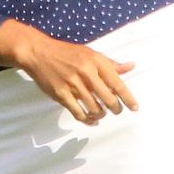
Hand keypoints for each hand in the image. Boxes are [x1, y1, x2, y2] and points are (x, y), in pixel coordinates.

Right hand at [0, 18, 138, 125]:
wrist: (39, 52)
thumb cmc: (67, 52)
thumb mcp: (91, 53)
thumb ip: (111, 64)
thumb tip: (131, 66)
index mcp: (96, 61)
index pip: (117, 83)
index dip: (127, 97)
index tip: (135, 107)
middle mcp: (86, 72)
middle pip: (108, 99)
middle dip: (115, 109)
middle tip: (117, 111)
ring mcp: (72, 84)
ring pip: (94, 108)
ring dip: (101, 114)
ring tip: (102, 113)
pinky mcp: (61, 94)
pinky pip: (78, 113)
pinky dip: (88, 120)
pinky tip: (92, 121)